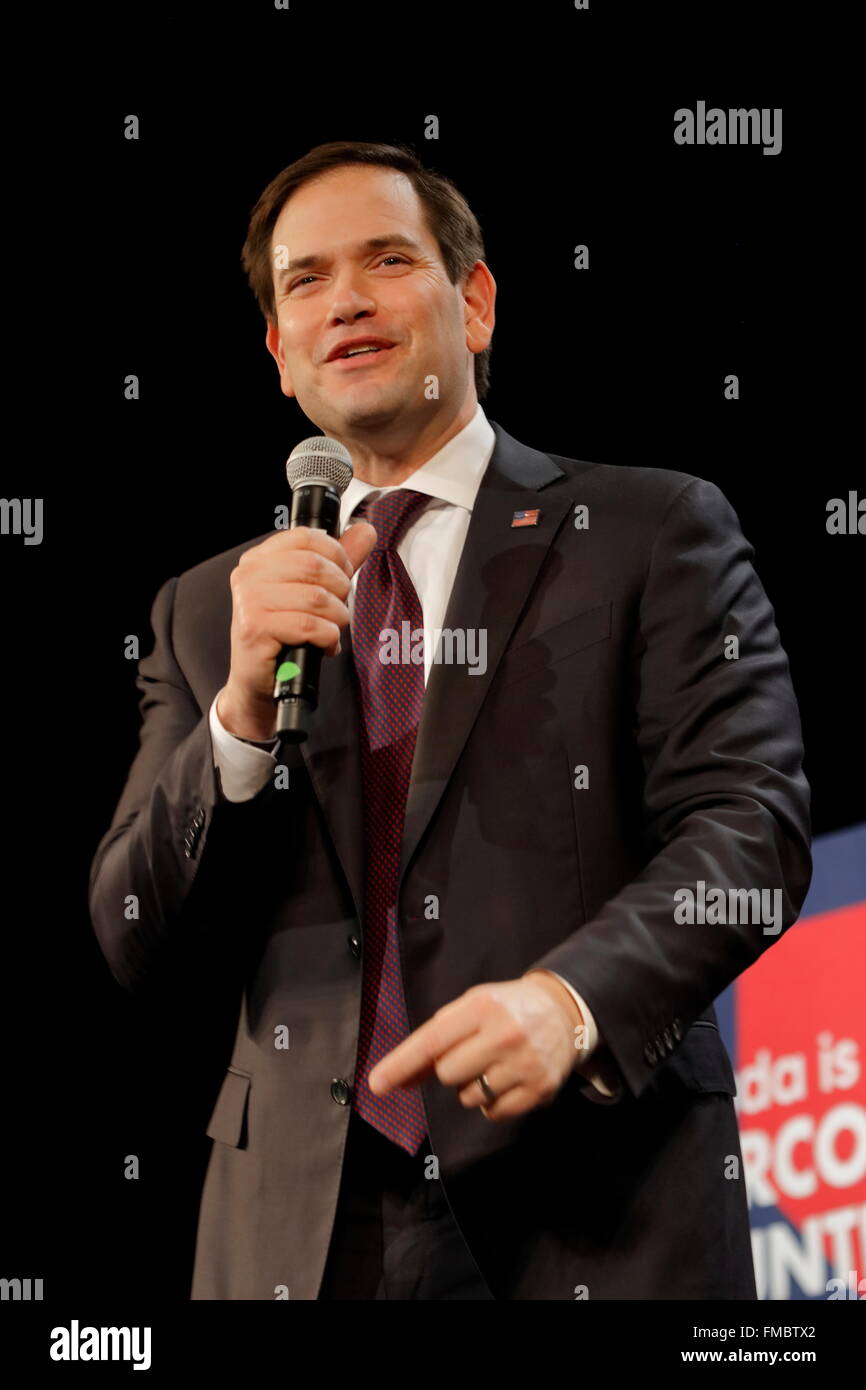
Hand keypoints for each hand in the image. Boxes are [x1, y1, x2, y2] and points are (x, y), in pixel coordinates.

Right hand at [218, 520, 377, 739]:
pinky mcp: (255, 629)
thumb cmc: (284, 635)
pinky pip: (308, 625)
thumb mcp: (312, 591)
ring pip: (316, 597)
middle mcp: (249, 574)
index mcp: (259, 558)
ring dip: (337, 617)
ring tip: (331, 629)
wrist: (258, 681)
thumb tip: (366, 530)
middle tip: (338, 610)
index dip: (336, 555)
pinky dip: (327, 637)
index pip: (307, 536)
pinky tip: (324, 644)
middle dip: (340, 590)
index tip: (342, 575)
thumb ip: (339, 560)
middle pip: (315, 566)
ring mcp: (249, 601)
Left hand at [367, 973, 583, 1120]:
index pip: (432, 1041)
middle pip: (448, 1075)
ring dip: (473, 1086)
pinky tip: (508, 1078)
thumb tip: (399, 1079)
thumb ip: (438, 1037)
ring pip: (469, 1098)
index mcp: (482, 1007)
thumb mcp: (473, 1007)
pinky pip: (493, 1114)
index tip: (377, 1085)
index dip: (401, 1064)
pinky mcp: (540, 1090)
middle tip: (472, 1052)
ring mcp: (525, 1064)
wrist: (564, 1012)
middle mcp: (504, 1035)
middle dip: (451, 1069)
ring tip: (494, 1063)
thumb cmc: (506, 1009)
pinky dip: (493, 1102)